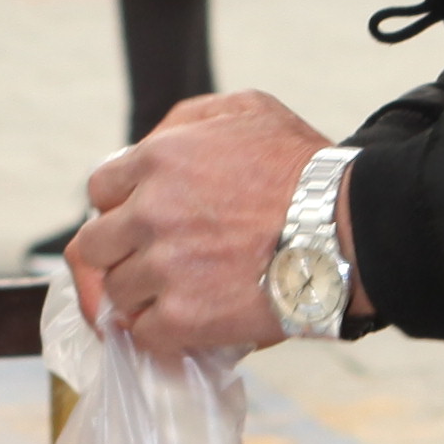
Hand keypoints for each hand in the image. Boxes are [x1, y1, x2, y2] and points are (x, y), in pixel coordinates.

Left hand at [67, 88, 331, 360]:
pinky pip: (143, 333)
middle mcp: (149, 212)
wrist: (348, 231)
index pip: (100, 191)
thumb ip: (188, 121)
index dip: (120, 208)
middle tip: (148, 264)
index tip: (141, 222)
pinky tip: (184, 324)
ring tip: (178, 295)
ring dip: (141, 296)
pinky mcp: (184, 317)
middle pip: (95, 245)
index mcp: (158, 159)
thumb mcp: (248, 111)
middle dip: (118, 254)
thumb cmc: (306, 170)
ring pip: (117, 293)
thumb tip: (154, 143)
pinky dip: (159, 333)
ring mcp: (163, 267)